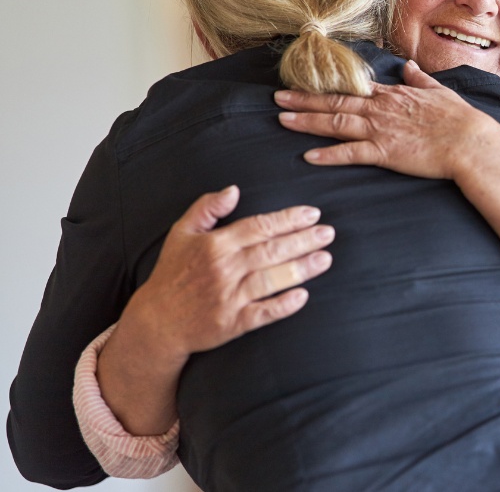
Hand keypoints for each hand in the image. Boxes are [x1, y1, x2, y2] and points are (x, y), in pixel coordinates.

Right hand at [117, 186, 333, 364]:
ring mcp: (228, 298)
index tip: (313, 214)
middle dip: (303, 240)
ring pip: (270, 280)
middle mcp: (223, 269)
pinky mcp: (231, 324)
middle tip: (329, 233)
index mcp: (214, 245)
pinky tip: (303, 297)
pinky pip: (262, 313)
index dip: (288, 219)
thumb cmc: (172, 273)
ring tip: (326, 259)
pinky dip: (282, 306)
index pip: (258, 227)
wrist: (157, 322)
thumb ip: (206, 208)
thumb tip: (233, 189)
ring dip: (300, 269)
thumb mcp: (181, 234)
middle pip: (271, 251)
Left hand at [275, 60, 497, 179]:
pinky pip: (351, 153)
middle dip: (304, 100)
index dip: (326, 87)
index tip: (306, 83)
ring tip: (283, 120)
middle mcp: (381, 109)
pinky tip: (309, 156)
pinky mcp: (385, 152)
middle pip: (335, 102)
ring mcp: (381, 130)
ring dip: (307, 121)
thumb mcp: (439, 92)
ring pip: (336, 123)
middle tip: (278, 98)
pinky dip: (329, 155)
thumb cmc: (459, 119)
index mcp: (393, 95)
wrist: (470, 141)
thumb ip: (420, 79)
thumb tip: (409, 67)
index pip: (353, 88)